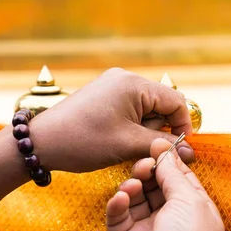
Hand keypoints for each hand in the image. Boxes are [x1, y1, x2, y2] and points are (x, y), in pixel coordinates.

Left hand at [30, 68, 194, 172]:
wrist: (41, 143)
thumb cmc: (84, 141)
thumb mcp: (128, 144)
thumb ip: (162, 146)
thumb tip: (189, 151)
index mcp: (134, 84)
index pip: (176, 101)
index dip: (183, 125)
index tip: (179, 148)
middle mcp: (125, 78)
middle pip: (162, 104)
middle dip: (159, 129)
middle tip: (142, 147)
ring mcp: (113, 86)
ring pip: (147, 109)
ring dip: (145, 130)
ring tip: (125, 144)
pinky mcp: (104, 95)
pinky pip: (132, 109)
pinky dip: (132, 126)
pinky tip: (118, 139)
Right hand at [106, 139, 224, 230]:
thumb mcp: (188, 199)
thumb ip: (173, 173)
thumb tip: (164, 147)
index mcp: (195, 208)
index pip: (180, 178)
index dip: (169, 161)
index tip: (157, 144)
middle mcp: (173, 217)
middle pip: (156, 184)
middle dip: (149, 170)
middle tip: (143, 164)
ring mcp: (148, 228)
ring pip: (136, 196)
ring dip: (133, 185)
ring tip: (133, 184)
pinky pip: (119, 215)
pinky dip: (118, 203)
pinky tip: (121, 198)